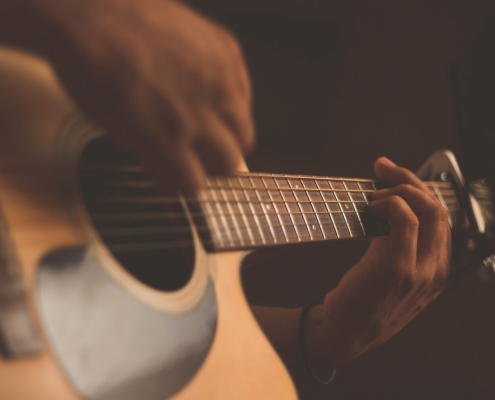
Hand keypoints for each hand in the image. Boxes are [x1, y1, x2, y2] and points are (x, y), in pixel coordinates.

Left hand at [35, 0, 253, 193]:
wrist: (95, 12)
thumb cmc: (94, 71)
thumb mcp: (115, 128)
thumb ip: (151, 159)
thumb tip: (169, 181)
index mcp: (169, 139)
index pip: (195, 185)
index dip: (187, 184)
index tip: (182, 177)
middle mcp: (202, 113)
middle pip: (231, 163)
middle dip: (215, 165)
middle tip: (201, 155)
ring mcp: (220, 81)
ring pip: (244, 131)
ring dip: (229, 136)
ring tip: (208, 123)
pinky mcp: (228, 52)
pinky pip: (244, 91)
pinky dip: (232, 101)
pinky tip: (210, 92)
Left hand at [305, 157, 451, 367]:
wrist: (342, 334)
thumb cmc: (361, 301)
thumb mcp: (390, 274)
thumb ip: (398, 244)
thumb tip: (388, 206)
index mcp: (437, 272)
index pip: (442, 219)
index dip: (419, 190)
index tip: (393, 175)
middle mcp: (436, 271)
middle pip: (439, 208)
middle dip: (411, 180)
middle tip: (384, 169)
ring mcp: (420, 271)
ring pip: (427, 209)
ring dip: (399, 190)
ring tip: (374, 194)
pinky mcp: (397, 268)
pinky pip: (404, 219)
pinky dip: (389, 203)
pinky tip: (372, 207)